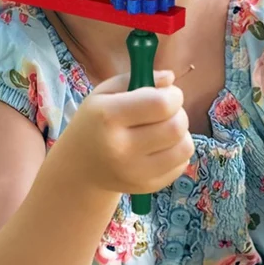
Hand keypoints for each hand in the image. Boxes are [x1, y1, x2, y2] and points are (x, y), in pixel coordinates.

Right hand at [57, 70, 194, 196]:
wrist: (78, 166)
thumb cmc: (95, 122)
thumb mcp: (104, 93)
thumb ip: (136, 78)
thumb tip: (170, 78)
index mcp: (108, 117)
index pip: (160, 104)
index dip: (173, 95)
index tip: (168, 93)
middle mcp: (121, 148)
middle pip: (176, 126)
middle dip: (179, 112)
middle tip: (166, 111)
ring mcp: (134, 172)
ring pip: (184, 147)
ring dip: (181, 133)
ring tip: (165, 128)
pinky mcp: (146, 186)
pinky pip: (181, 164)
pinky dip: (177, 151)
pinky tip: (161, 146)